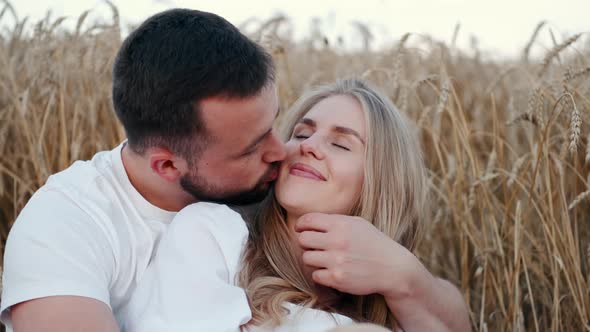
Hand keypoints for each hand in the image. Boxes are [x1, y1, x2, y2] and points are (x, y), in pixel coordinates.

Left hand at [295, 212, 429, 299]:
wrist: (393, 268)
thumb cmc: (375, 244)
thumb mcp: (358, 224)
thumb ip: (335, 220)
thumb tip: (310, 221)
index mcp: (341, 224)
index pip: (308, 220)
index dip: (301, 225)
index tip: (301, 229)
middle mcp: (337, 241)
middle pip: (302, 239)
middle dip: (306, 243)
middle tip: (314, 246)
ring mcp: (337, 260)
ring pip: (306, 258)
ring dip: (313, 259)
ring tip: (324, 259)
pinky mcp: (337, 278)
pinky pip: (315, 275)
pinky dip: (321, 274)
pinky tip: (331, 271)